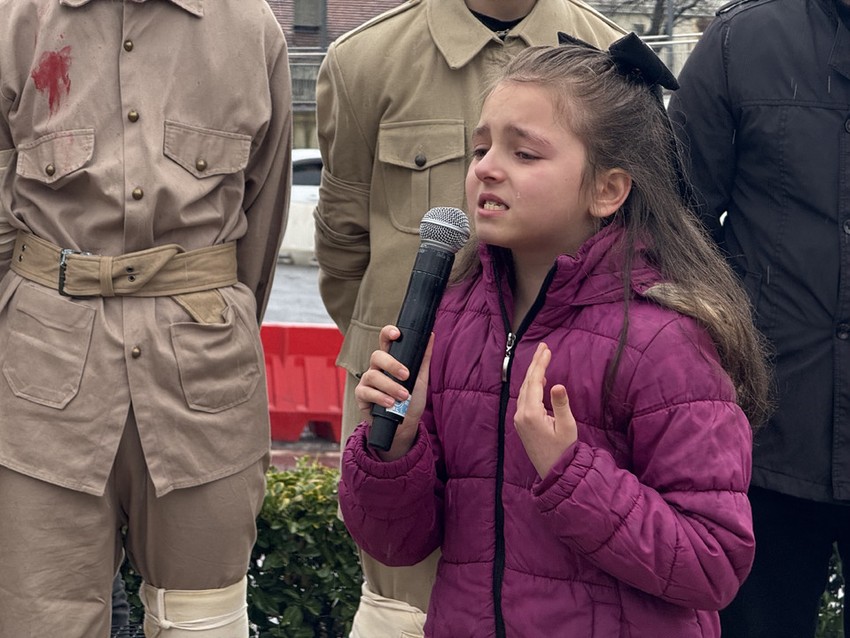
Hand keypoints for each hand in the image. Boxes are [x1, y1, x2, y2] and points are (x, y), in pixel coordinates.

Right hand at [354, 325, 432, 460]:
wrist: (404, 427)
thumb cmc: (411, 400)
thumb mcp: (420, 379)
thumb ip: (423, 358)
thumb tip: (430, 335)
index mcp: (390, 360)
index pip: (385, 341)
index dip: (388, 333)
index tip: (397, 334)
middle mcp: (377, 368)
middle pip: (377, 356)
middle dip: (392, 364)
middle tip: (406, 375)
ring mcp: (367, 381)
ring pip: (373, 375)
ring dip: (390, 386)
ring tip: (403, 396)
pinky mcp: (361, 396)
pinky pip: (366, 392)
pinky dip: (380, 397)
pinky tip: (390, 403)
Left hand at [514, 342, 577, 477]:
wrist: (554, 473)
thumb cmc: (564, 450)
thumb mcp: (567, 426)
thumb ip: (561, 405)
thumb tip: (558, 384)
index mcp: (531, 413)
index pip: (534, 382)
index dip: (540, 364)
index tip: (547, 349)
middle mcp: (521, 414)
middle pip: (527, 382)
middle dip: (535, 364)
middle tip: (543, 347)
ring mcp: (519, 419)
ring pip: (524, 389)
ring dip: (532, 373)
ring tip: (541, 358)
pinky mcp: (521, 423)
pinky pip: (524, 398)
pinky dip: (530, 385)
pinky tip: (538, 380)